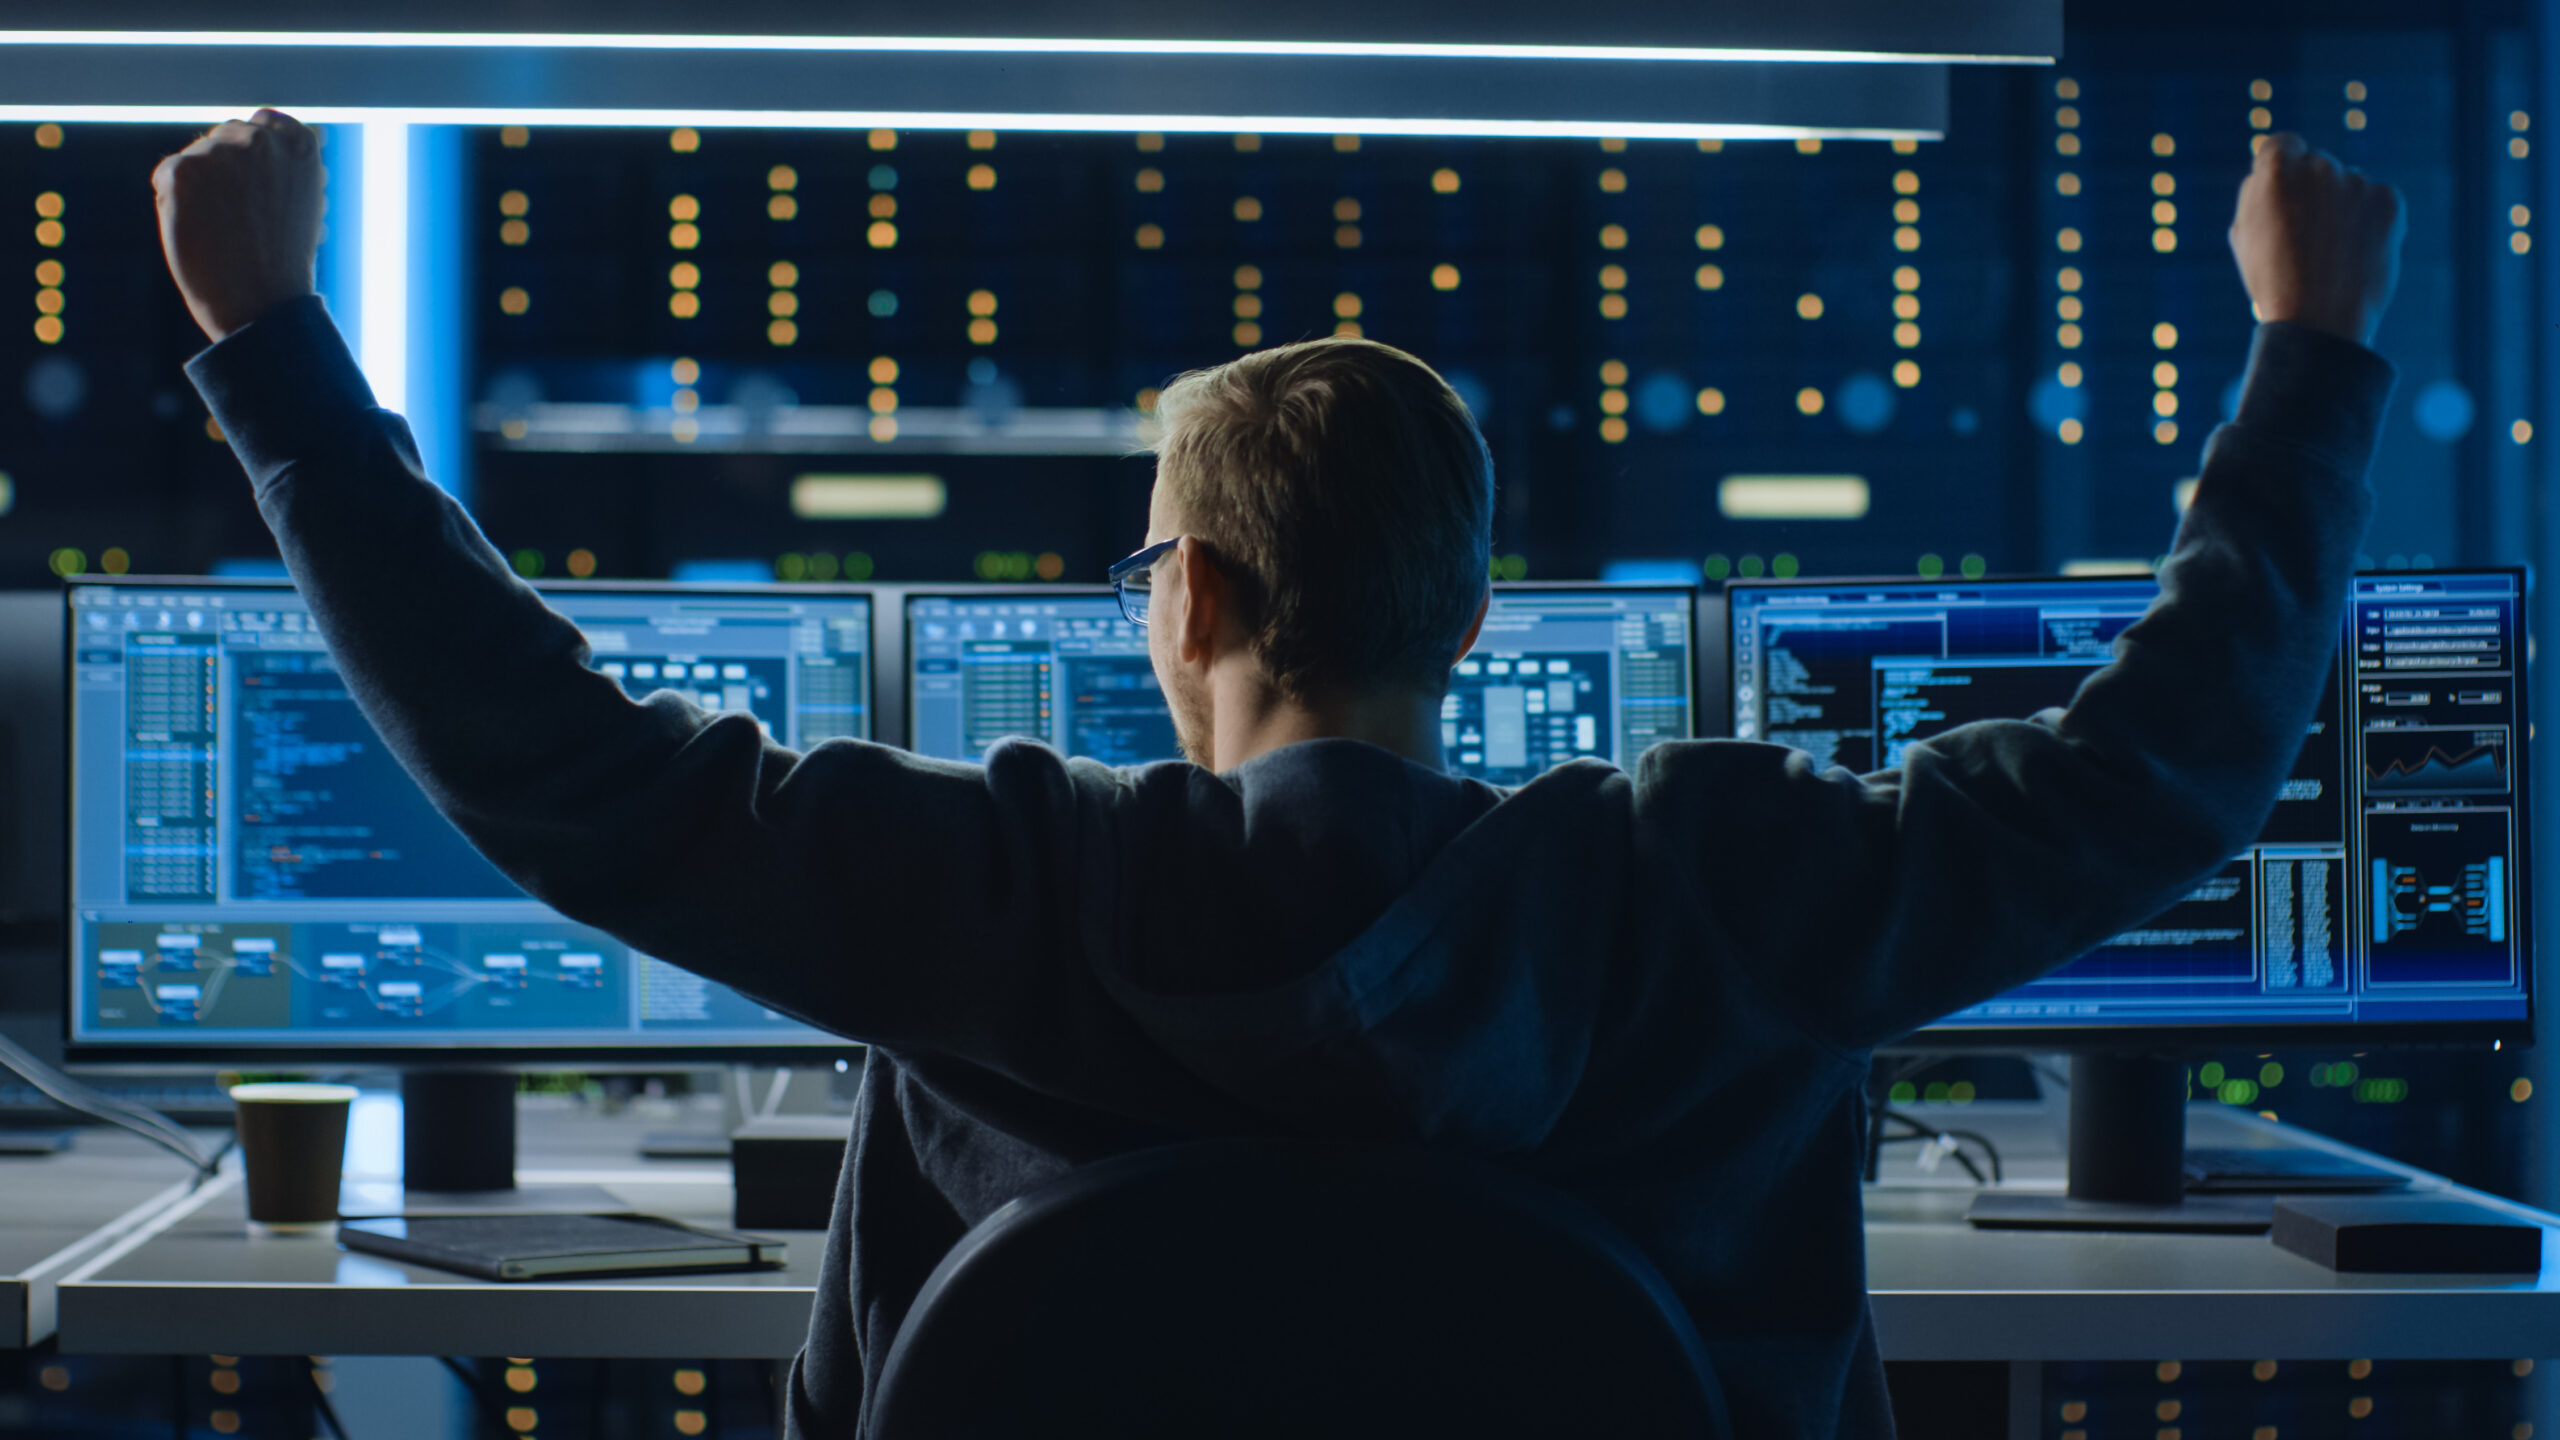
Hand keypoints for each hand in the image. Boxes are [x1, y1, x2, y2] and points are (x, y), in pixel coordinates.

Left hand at [153, 109, 323, 342]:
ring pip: (196, 157)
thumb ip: (288, 163)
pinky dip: (175, 203)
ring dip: (201, 187)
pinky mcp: (181, 171)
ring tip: (224, 231)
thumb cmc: (282, 262)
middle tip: (243, 222)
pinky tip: (200, 232)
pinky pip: (166, 175)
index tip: (262, 192)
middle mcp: (261, 140)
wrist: (261, 305)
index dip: (259, 157)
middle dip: (226, 170)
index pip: (268, 122)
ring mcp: (219, 153)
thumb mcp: (304, 202)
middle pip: (226, 135)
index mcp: (301, 145)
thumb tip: (287, 126)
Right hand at [2227, 132, 2404, 345]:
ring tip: (2331, 252)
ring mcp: (2357, 181)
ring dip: (2342, 207)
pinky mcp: (2389, 200)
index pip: (2281, 145)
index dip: (2282, 170)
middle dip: (2313, 191)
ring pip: (2349, 184)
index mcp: (2275, 171)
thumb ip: (2260, 193)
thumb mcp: (2246, 233)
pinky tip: (2355, 252)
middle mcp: (2318, 167)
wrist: (2318, 322)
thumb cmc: (2274, 282)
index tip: (2285, 193)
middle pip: (2317, 164)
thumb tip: (2277, 167)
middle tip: (2308, 235)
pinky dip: (2369, 221)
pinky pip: (2377, 199)